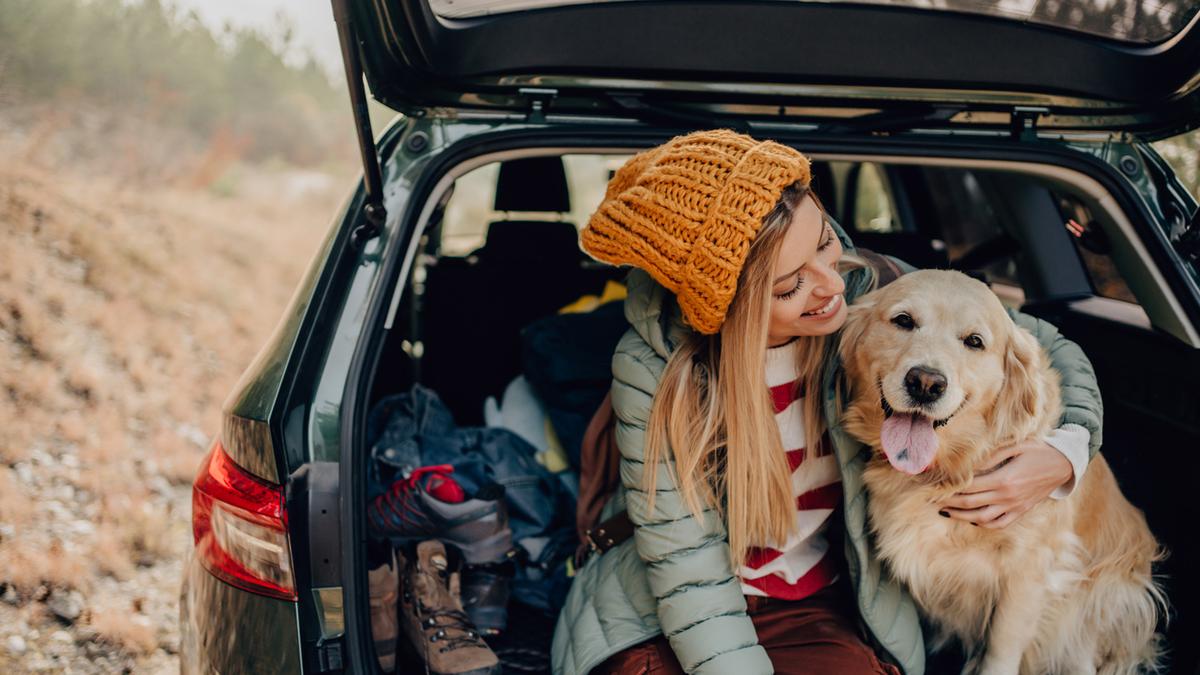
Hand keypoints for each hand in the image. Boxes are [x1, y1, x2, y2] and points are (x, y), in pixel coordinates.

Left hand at [938, 438, 1072, 528]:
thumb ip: (990, 456)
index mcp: (1004, 479)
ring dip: (961, 516)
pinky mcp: (1021, 511)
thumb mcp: (1015, 446)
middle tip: (933, 499)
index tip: (936, 485)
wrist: (1063, 464)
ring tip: (946, 511)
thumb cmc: (1038, 450)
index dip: (950, 487)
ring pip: (982, 518)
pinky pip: (999, 523)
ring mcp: (1015, 507)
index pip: (969, 487)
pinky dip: (983, 523)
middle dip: (949, 502)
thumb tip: (967, 465)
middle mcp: (1008, 496)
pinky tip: (972, 518)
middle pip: (971, 503)